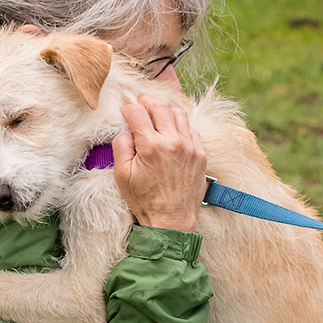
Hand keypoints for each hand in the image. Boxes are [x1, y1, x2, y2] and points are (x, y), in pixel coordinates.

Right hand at [112, 96, 207, 232]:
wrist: (171, 220)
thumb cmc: (144, 200)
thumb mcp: (122, 174)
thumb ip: (121, 145)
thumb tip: (127, 128)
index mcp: (151, 146)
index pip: (137, 112)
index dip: (127, 108)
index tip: (125, 112)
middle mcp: (173, 142)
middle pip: (160, 105)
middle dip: (146, 101)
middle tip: (140, 106)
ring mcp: (190, 147)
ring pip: (179, 112)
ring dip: (165, 110)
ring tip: (156, 116)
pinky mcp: (200, 154)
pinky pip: (191, 128)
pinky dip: (180, 125)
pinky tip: (171, 132)